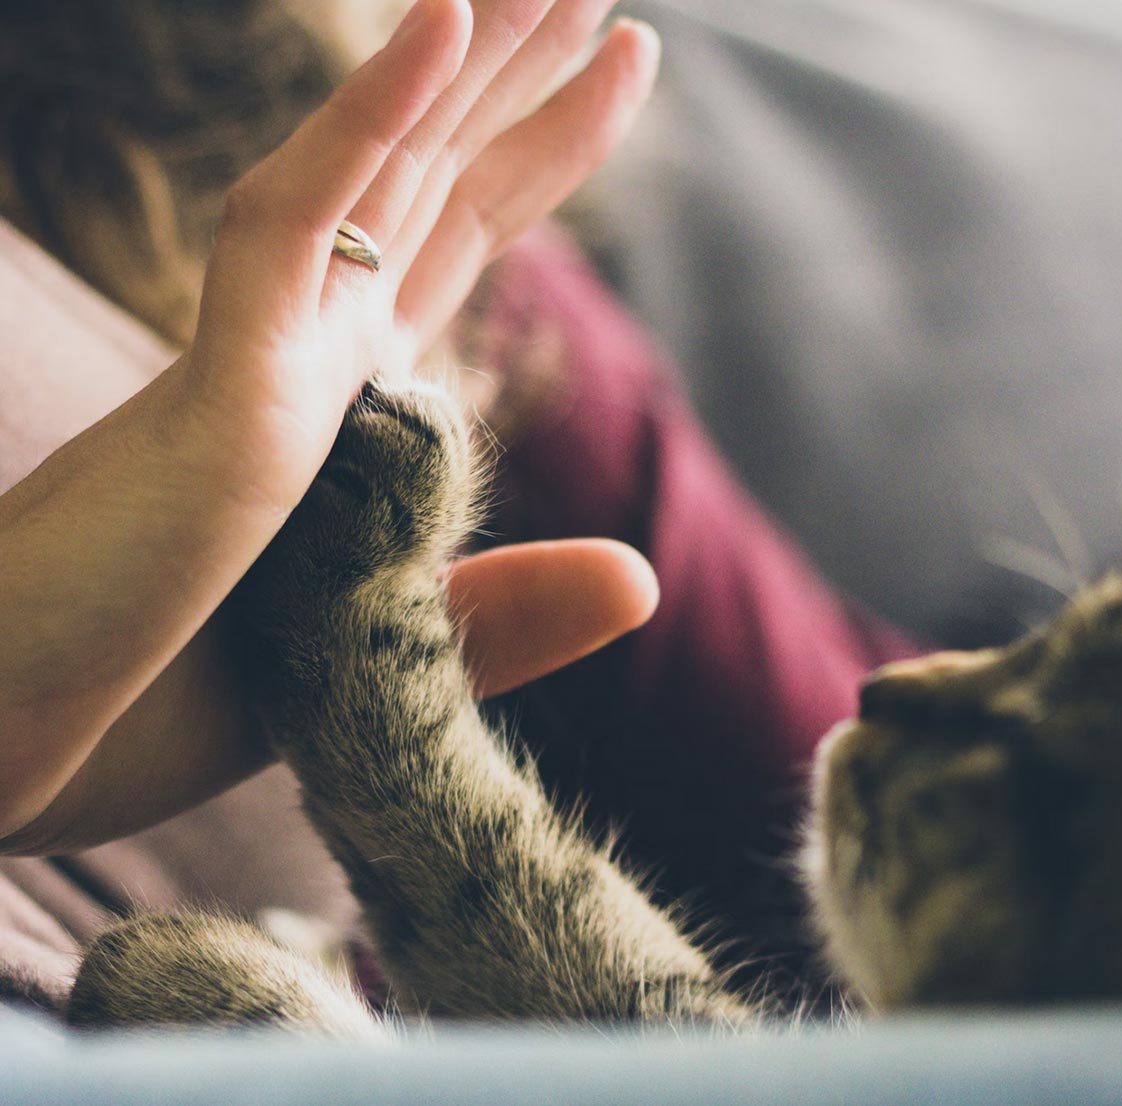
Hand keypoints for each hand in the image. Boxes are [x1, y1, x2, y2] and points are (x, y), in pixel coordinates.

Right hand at [0, 0, 660, 848]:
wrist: (8, 757)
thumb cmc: (158, 708)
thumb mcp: (379, 663)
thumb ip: (506, 614)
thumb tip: (645, 580)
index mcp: (343, 405)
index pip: (456, 239)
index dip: (539, 147)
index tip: (614, 64)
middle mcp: (307, 359)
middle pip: (435, 183)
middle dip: (521, 77)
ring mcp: (260, 364)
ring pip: (379, 174)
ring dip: (466, 61)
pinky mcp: (215, 397)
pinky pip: (295, 230)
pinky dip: (370, 123)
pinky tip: (445, 27)